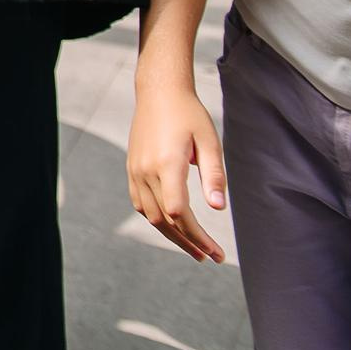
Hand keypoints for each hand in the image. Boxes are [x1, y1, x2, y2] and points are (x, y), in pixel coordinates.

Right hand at [126, 78, 227, 261]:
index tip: (216, 251)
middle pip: (164, 220)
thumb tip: (218, 208)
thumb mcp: (209, 141)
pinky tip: (172, 225)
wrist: (158, 92)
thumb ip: (214, 176)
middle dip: (188, 243)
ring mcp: (135, 170)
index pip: (178, 212)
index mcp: (167, 163)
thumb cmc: (188, 114)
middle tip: (210, 257)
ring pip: (150, 215)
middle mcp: (146, 170)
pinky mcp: (132, 168)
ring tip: (194, 248)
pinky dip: (156, 219)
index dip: (197, 236)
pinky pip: (141, 203)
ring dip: (172, 235)